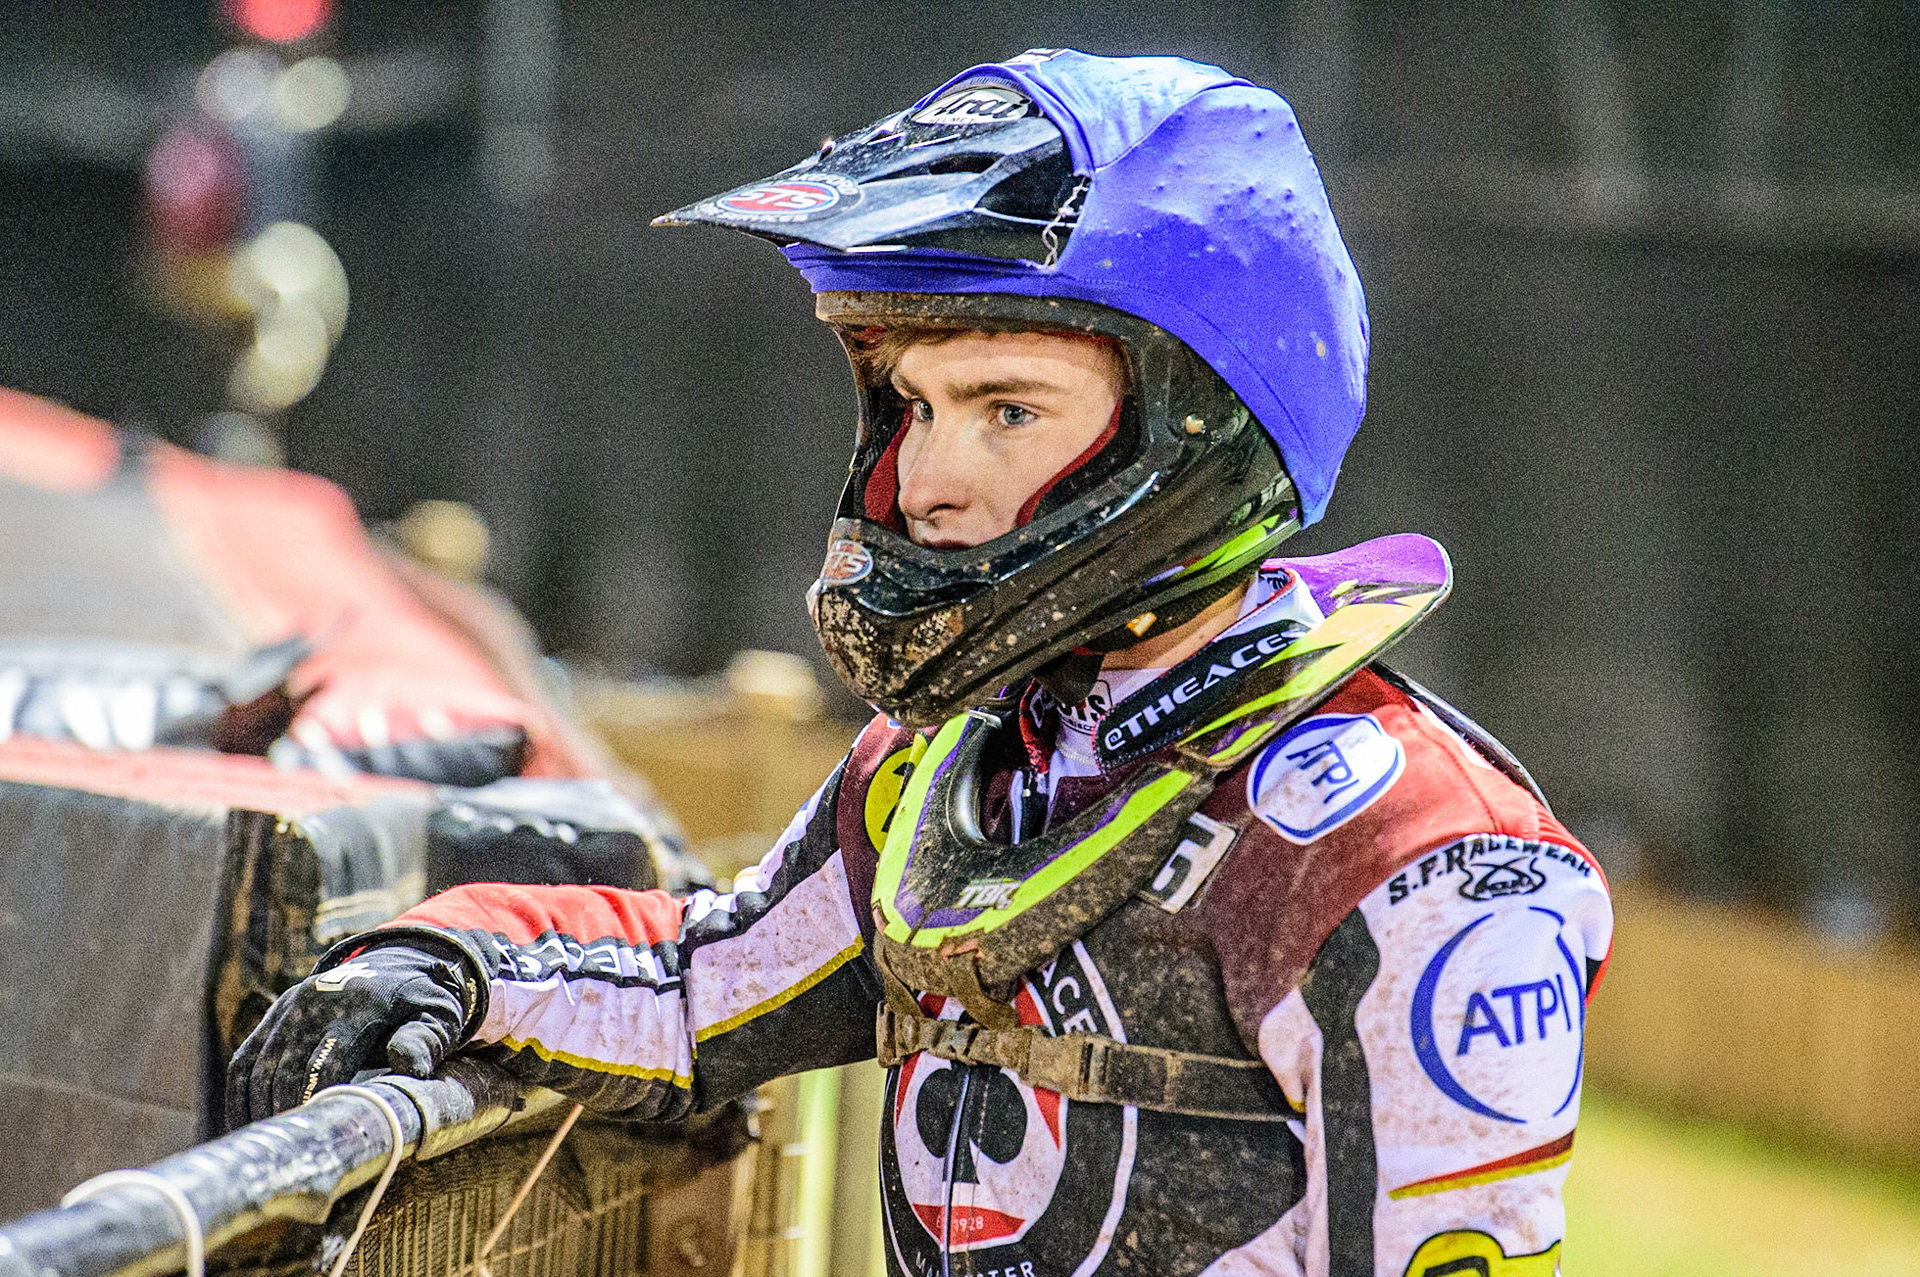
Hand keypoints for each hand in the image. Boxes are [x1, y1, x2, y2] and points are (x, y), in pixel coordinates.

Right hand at [224, 938, 481, 1128]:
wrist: (399, 964)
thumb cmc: (422, 1003)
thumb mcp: (438, 1017)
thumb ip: (424, 1042)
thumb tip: (411, 1069)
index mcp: (357, 1005)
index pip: (326, 1062)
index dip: (317, 1103)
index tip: (318, 1141)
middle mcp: (314, 1002)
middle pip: (286, 1071)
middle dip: (287, 1115)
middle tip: (292, 1156)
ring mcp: (289, 1007)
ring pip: (257, 1069)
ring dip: (260, 1111)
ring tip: (273, 1149)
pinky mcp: (274, 1015)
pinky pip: (245, 1061)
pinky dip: (240, 1097)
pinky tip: (248, 1127)